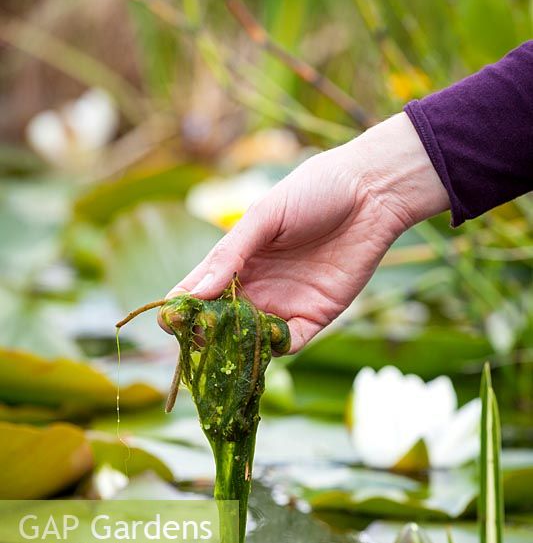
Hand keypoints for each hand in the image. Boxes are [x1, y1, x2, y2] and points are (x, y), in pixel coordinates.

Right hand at [162, 113, 448, 352]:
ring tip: (228, 350)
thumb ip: (230, 255)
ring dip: (238, 349)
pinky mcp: (315, 317)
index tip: (171, 320)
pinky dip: (276, 349)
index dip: (182, 309)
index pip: (197, 292)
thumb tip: (195, 294)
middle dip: (206, 337)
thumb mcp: (265, 216)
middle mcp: (254, 288)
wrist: (370, 193)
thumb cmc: (313, 192)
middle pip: (219, 323)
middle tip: (199, 341)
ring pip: (250, 340)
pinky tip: (268, 343)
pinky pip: (290, 343)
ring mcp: (283, 305)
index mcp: (235, 261)